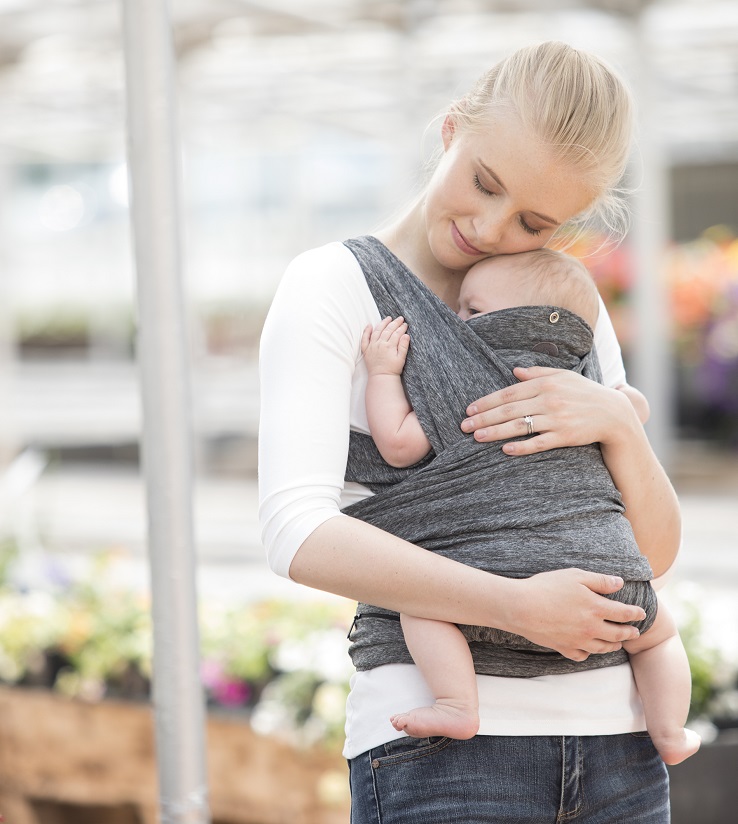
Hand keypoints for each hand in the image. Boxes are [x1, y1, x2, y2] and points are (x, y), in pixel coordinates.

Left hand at [361, 316, 410, 377]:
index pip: (396, 333)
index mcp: (389, 346)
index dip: (401, 328)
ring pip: (377, 331)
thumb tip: (406, 335)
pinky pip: (364, 338)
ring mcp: (372, 346)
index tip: (405, 324)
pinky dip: (366, 331)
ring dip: (383, 323)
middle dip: (395, 323)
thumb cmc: (392, 369)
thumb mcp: (401, 359)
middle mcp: (380, 344)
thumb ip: (403, 346)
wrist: (381, 378)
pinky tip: (370, 325)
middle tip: (400, 318)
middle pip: (388, 330)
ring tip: (388, 318)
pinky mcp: (366, 350)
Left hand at [460, 366, 635, 454]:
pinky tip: (505, 450)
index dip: (487, 402)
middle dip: (484, 418)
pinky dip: (522, 446)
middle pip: (509, 410)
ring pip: (520, 426)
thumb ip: (538, 373)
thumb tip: (514, 371)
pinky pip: (539, 442)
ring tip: (476, 438)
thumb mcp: (563, 376)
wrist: (614, 413)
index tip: (469, 410)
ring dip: (496, 432)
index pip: (509, 393)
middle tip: (464, 426)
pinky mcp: (565, 436)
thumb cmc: (584, 393)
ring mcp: (557, 418)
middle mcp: (549, 399)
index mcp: (546, 383)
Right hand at [505, 568, 644, 660]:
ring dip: (613, 645)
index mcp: (596, 608)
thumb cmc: (547, 587)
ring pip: (602, 648)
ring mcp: (578, 640)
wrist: (521, 607)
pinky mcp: (563, 647)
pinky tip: (589, 650)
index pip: (623, 613)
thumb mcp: (575, 576)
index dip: (635, 613)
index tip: (642, 613)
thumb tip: (619, 583)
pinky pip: (581, 655)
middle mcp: (591, 628)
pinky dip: (588, 654)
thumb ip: (600, 581)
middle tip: (635, 632)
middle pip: (617, 634)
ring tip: (618, 643)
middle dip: (629, 633)